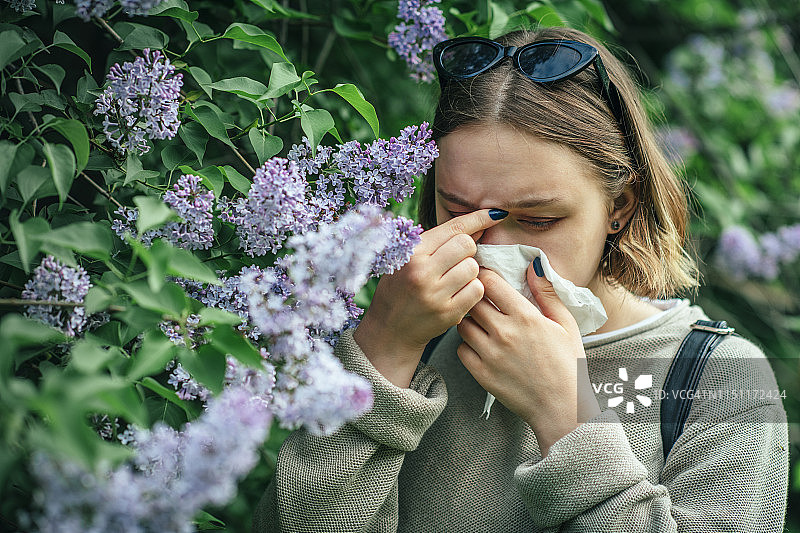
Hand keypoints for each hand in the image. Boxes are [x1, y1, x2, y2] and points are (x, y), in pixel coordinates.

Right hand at [354, 209, 506, 387]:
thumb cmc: (401, 287)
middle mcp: (422, 271)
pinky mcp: (448, 313)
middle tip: (456, 261)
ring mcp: (435, 294)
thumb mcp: (409, 259)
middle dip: (468, 250)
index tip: (496, 213)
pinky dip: (473, 290)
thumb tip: (481, 225)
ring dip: (470, 272)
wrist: (390, 328)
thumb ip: (440, 242)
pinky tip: (459, 294)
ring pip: (473, 268)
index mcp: (411, 253)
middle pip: (467, 245)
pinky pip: (477, 290)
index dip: (478, 218)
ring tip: (454, 279)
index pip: (453, 228)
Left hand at [456, 261, 600, 455]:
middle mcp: (504, 333)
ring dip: (469, 321)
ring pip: (462, 325)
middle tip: (481, 301)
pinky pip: (461, 350)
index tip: (485, 278)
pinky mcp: (481, 374)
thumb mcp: (565, 324)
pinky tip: (481, 347)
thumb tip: (533, 265)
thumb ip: (547, 294)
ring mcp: (490, 354)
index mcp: (525, 317)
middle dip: (474, 298)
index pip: (490, 282)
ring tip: (481, 325)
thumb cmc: (567, 365)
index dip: (484, 276)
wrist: (561, 408)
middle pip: (472, 301)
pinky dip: (467, 346)